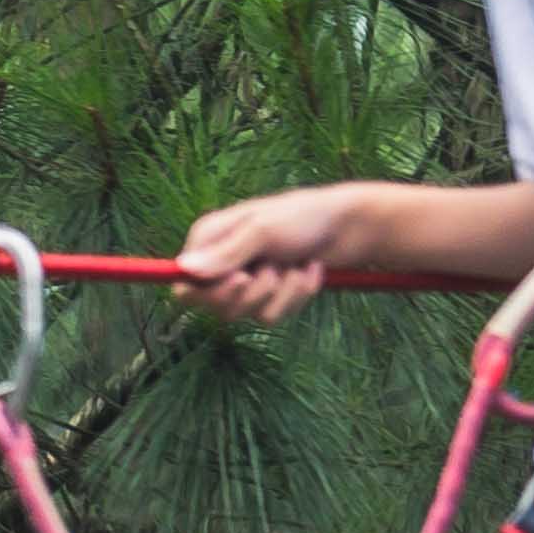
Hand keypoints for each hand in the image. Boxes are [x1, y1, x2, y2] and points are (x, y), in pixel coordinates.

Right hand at [172, 186, 356, 328]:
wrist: (349, 226)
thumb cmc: (302, 217)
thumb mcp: (263, 231)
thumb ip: (225, 253)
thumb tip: (184, 269)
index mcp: (209, 240)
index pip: (185, 284)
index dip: (207, 292)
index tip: (239, 280)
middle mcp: (223, 263)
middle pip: (216, 306)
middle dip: (253, 292)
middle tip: (271, 270)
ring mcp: (249, 280)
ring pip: (248, 313)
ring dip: (280, 292)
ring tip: (294, 265)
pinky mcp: (272, 294)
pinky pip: (272, 315)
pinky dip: (297, 295)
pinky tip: (309, 270)